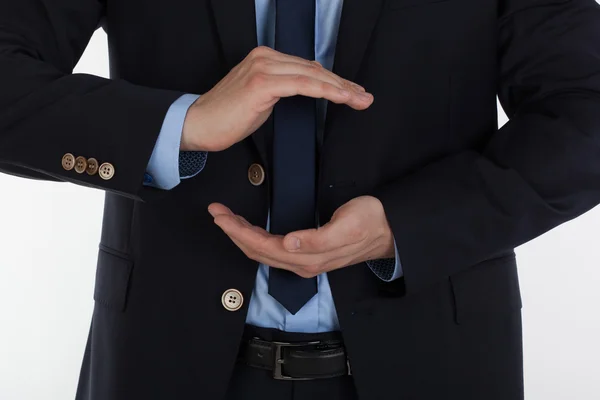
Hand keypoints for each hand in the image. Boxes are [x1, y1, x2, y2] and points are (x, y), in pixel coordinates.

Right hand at [181, 46, 373, 151]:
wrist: (198, 125)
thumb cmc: (227, 117)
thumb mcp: (261, 99)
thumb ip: (282, 89)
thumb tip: (306, 88)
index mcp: (265, 58)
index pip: (308, 67)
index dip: (334, 81)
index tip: (352, 93)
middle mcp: (265, 58)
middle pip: (314, 69)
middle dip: (343, 85)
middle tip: (363, 97)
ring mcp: (263, 68)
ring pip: (313, 75)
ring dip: (340, 89)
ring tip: (359, 100)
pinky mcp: (262, 83)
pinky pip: (303, 85)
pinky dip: (325, 91)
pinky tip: (341, 98)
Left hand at [207, 196, 394, 277]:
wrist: (388, 230)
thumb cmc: (369, 222)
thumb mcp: (346, 226)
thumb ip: (318, 239)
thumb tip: (289, 243)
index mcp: (307, 257)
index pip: (261, 246)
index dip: (237, 231)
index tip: (221, 215)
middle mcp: (301, 263)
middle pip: (256, 251)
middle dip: (233, 232)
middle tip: (216, 211)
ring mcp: (303, 261)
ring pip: (262, 251)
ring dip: (241, 235)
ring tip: (226, 218)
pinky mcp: (306, 254)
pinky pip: (272, 250)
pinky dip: (255, 238)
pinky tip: (249, 229)